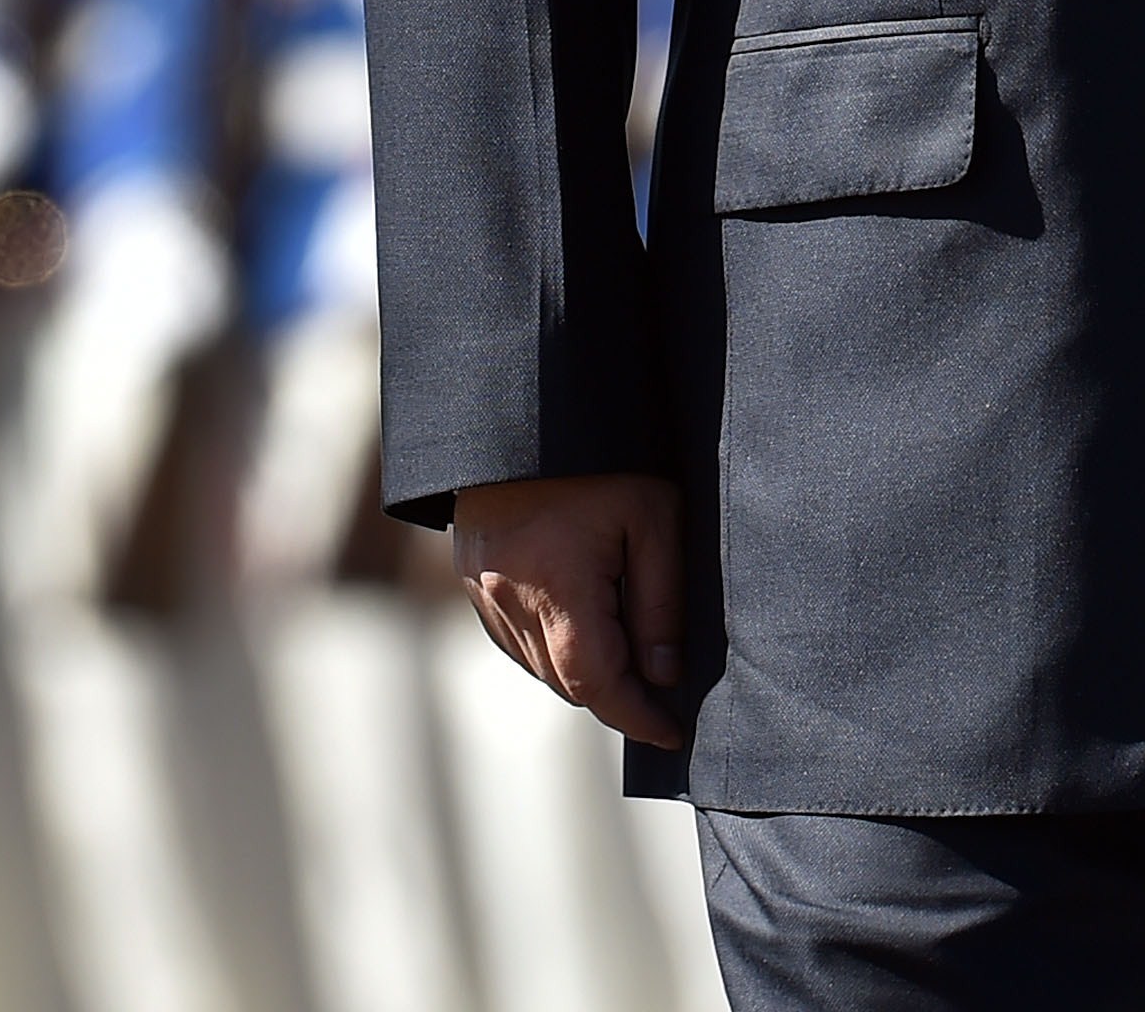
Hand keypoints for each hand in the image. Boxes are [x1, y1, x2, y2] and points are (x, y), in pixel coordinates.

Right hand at [452, 472, 689, 749]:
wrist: (524, 409)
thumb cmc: (602, 458)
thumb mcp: (653, 517)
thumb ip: (660, 601)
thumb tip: (664, 674)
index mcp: (555, 584)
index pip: (597, 683)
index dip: (637, 717)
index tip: (671, 734)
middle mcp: (508, 599)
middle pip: (566, 682)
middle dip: (616, 699)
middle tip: (663, 701)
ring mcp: (483, 592)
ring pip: (538, 667)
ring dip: (583, 677)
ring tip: (632, 668)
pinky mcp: (472, 580)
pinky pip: (515, 641)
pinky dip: (552, 653)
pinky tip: (585, 635)